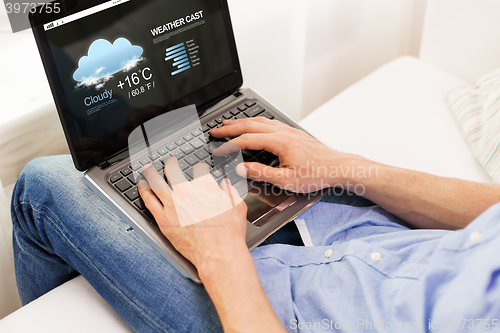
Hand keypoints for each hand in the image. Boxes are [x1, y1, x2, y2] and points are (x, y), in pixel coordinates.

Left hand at [138, 158, 247, 268]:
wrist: (219, 253)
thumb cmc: (229, 233)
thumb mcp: (238, 207)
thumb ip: (230, 192)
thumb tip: (225, 185)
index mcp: (205, 186)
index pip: (199, 169)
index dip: (199, 168)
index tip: (199, 170)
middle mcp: (186, 192)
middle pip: (173, 169)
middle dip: (171, 163)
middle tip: (170, 162)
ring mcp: (173, 205)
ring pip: (156, 182)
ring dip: (151, 172)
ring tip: (148, 169)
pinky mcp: (163, 219)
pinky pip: (149, 201)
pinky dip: (144, 190)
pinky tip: (142, 186)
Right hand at [211, 117, 365, 192]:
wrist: (338, 167)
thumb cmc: (316, 174)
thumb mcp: (286, 180)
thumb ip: (261, 173)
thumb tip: (241, 168)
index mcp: (278, 142)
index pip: (246, 141)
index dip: (229, 145)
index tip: (218, 150)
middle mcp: (282, 132)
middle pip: (249, 125)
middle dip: (229, 127)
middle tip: (215, 130)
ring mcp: (289, 131)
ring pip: (259, 121)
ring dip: (241, 122)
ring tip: (229, 123)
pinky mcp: (294, 133)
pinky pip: (270, 122)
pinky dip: (256, 122)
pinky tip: (254, 125)